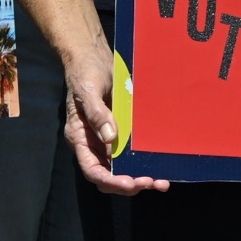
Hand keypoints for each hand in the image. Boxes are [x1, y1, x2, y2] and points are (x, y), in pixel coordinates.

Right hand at [61, 48, 168, 195]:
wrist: (93, 56)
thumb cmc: (85, 72)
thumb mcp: (88, 90)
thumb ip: (97, 114)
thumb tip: (110, 138)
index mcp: (79, 137)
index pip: (92, 169)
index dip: (110, 180)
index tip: (129, 183)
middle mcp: (92, 143)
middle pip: (108, 175)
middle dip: (128, 184)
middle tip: (150, 182)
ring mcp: (106, 139)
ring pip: (121, 168)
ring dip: (139, 177)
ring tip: (160, 182)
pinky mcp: (120, 131)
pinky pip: (130, 152)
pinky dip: (143, 161)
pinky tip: (159, 164)